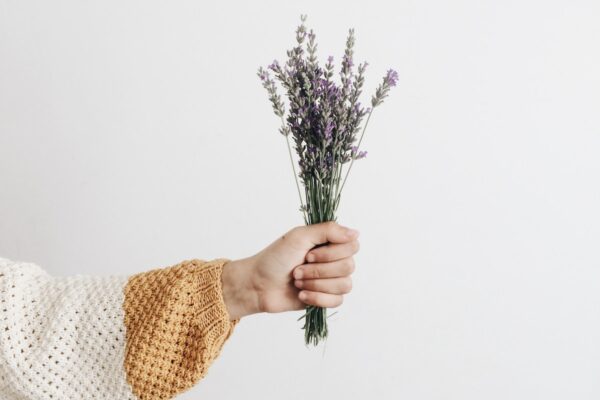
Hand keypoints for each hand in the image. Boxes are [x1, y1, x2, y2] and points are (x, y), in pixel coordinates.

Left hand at [221, 222, 359, 319]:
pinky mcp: (326, 298)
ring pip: (345, 285)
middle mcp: (334, 260)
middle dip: (319, 270)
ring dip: (316, 284)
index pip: (352, 246)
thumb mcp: (299, 236)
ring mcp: (331, 280)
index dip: (332, 253)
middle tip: (297, 269)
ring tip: (297, 282)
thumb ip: (329, 231)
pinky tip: (301, 295)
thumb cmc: (275, 258)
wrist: (258, 285)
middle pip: (349, 267)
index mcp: (329, 242)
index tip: (308, 254)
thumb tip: (356, 233)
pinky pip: (337, 301)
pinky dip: (317, 298)